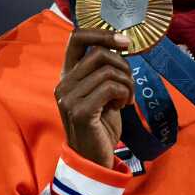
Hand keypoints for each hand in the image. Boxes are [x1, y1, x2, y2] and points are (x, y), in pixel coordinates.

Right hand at [55, 29, 134, 167]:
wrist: (93, 160)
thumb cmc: (100, 126)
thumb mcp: (102, 94)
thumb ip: (104, 72)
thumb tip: (121, 46)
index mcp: (68, 76)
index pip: (77, 38)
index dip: (103, 33)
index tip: (125, 41)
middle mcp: (64, 84)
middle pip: (98, 52)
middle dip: (123, 65)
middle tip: (130, 84)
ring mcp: (69, 98)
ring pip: (107, 70)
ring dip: (126, 82)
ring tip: (127, 98)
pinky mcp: (80, 111)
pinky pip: (110, 87)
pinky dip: (124, 93)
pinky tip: (123, 106)